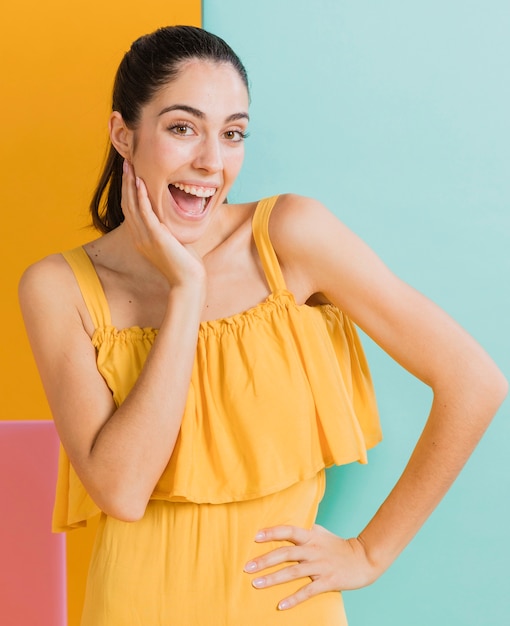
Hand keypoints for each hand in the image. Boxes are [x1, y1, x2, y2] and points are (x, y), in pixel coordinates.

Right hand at [121, 160, 205, 287]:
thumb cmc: (185, 264)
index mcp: (141, 238)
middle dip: (126, 182)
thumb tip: (171, 218)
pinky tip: (140, 182)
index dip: (128, 190)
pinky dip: (141, 196)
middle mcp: (139, 237)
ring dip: (131, 184)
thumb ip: (168, 229)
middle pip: (127, 204)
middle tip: (127, 162)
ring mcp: (145, 237)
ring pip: (132, 205)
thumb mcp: (173, 242)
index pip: (130, 209)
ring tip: (130, 166)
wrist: (188, 281)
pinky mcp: (155, 237)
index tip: (131, 173)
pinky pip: (145, 213)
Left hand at [244, 524, 379, 610]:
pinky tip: (281, 605)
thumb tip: (293, 527)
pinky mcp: (328, 581)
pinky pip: (308, 591)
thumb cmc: (340, 546)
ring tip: (256, 584)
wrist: (365, 558)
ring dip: (273, 579)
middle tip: (247, 567)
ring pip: (293, 572)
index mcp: (311, 537)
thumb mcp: (322, 533)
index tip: (255, 537)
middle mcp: (313, 550)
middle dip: (264, 560)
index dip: (271, 533)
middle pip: (285, 553)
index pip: (288, 531)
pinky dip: (294, 598)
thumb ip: (307, 530)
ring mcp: (320, 566)